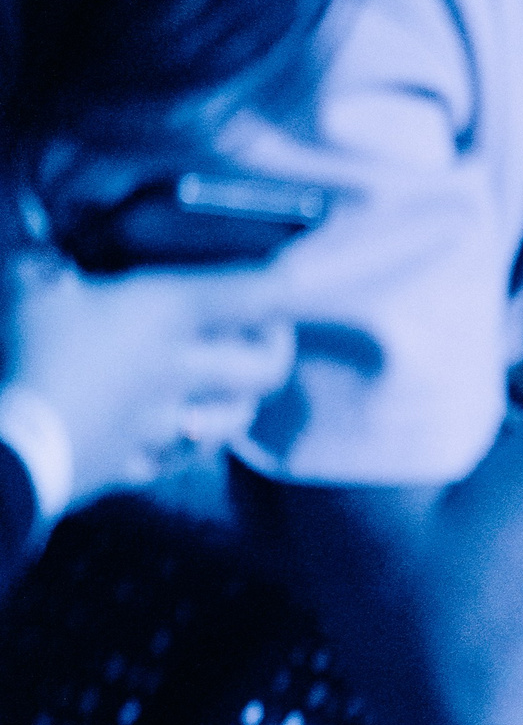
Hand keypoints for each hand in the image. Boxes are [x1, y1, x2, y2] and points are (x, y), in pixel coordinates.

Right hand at [4, 252, 292, 501]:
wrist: (0, 442)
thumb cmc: (22, 350)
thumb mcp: (29, 285)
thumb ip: (48, 266)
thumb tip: (50, 259)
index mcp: (165, 312)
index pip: (253, 295)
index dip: (283, 285)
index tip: (291, 277)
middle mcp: (182, 369)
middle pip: (267, 367)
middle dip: (277, 350)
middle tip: (266, 334)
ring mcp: (165, 424)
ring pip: (236, 419)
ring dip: (243, 401)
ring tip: (235, 386)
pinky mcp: (137, 466)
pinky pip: (184, 458)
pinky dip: (193, 445)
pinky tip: (188, 435)